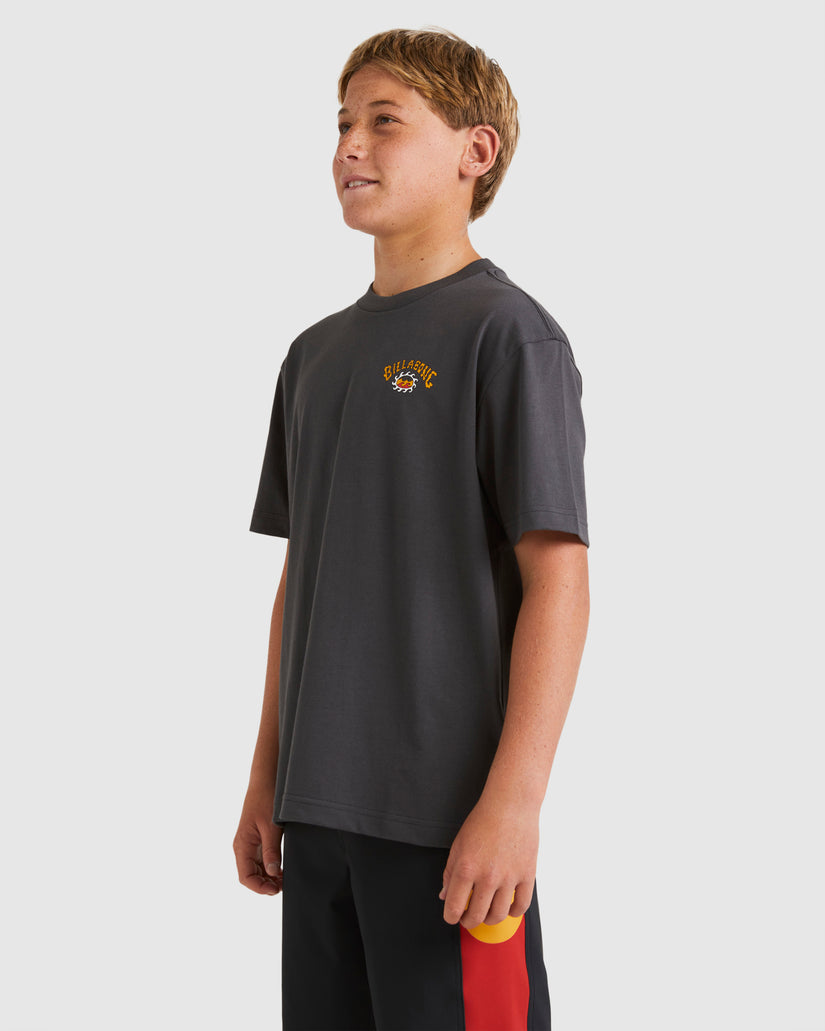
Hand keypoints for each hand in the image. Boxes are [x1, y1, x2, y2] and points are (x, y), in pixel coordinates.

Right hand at [233, 787, 283, 895]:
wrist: (266, 780)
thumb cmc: (266, 800)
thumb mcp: (271, 826)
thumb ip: (271, 850)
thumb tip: (271, 872)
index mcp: (242, 845)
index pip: (246, 877)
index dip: (259, 888)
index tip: (276, 890)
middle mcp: (243, 846)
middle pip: (250, 875)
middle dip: (265, 885)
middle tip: (284, 885)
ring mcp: (249, 843)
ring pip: (255, 869)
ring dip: (267, 877)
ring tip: (284, 879)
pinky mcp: (256, 838)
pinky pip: (259, 859)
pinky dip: (269, 867)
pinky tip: (281, 869)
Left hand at [439, 797, 538, 928]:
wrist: (510, 804)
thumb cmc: (484, 820)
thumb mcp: (458, 844)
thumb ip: (449, 872)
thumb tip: (445, 895)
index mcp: (466, 868)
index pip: (453, 907)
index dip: (450, 916)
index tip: (452, 916)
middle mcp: (487, 876)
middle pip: (476, 916)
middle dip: (468, 922)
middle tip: (467, 918)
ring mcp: (509, 878)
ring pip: (498, 915)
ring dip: (489, 919)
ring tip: (486, 913)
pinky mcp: (527, 875)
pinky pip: (521, 905)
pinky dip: (513, 913)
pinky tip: (507, 908)